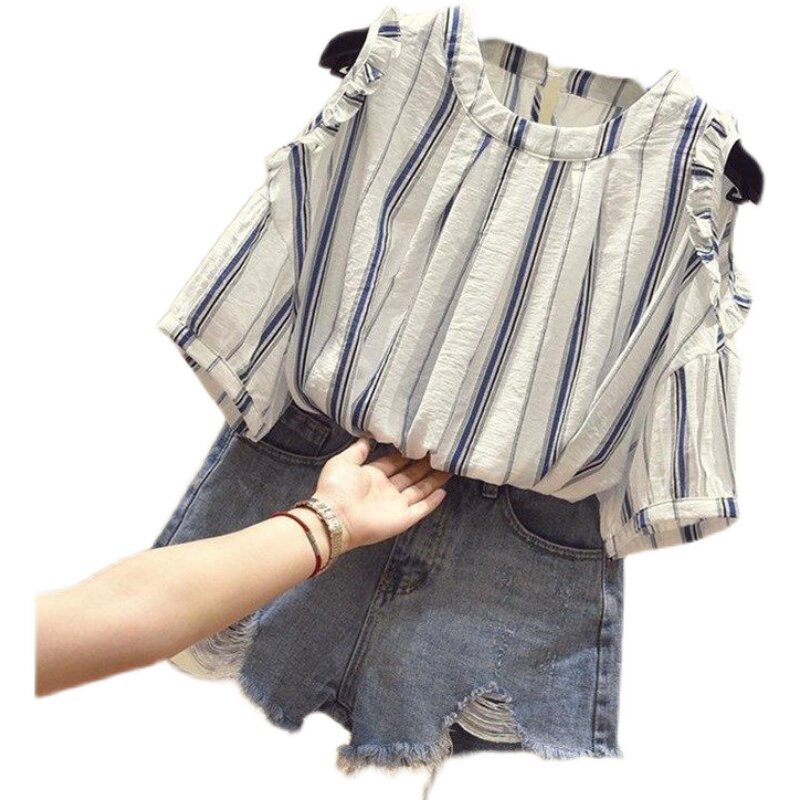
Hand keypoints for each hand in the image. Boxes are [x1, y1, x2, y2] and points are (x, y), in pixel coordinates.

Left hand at [310, 437, 452, 551]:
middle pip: (411, 475)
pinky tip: (443, 491)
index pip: (395, 462)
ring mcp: (396, 505)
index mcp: (373, 475)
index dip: (408, 454)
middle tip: (440, 452)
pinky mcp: (403, 518)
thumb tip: (368, 437)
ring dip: (433, 480)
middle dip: (425, 464)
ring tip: (448, 468)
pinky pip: (421, 509)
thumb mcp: (344, 461)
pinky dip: (432, 502)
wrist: (334, 517)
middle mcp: (387, 489)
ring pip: (420, 490)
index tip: (421, 443)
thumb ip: (358, 450)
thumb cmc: (336, 488)